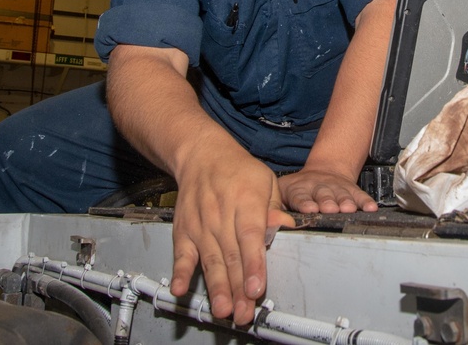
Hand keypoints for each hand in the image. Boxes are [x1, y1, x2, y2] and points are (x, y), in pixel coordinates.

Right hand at [168, 141, 295, 324]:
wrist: (202, 155)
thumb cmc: (239, 170)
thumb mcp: (266, 181)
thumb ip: (275, 207)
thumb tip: (286, 226)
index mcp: (246, 202)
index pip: (251, 238)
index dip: (253, 265)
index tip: (256, 288)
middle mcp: (221, 215)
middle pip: (231, 256)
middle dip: (238, 288)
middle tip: (243, 313)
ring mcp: (201, 224)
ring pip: (210, 261)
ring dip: (216, 288)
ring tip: (223, 309)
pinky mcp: (185, 230)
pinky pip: (182, 254)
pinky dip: (181, 272)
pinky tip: (180, 289)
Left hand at [279, 168, 378, 213]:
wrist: (324, 171)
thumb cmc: (297, 189)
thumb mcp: (281, 194)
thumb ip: (275, 208)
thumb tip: (266, 224)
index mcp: (299, 189)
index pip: (300, 196)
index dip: (305, 202)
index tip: (309, 208)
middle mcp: (318, 187)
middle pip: (323, 195)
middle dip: (327, 202)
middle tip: (331, 209)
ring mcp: (335, 188)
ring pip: (341, 195)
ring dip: (346, 202)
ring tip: (349, 209)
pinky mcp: (350, 189)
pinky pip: (359, 195)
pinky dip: (365, 202)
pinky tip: (371, 208)